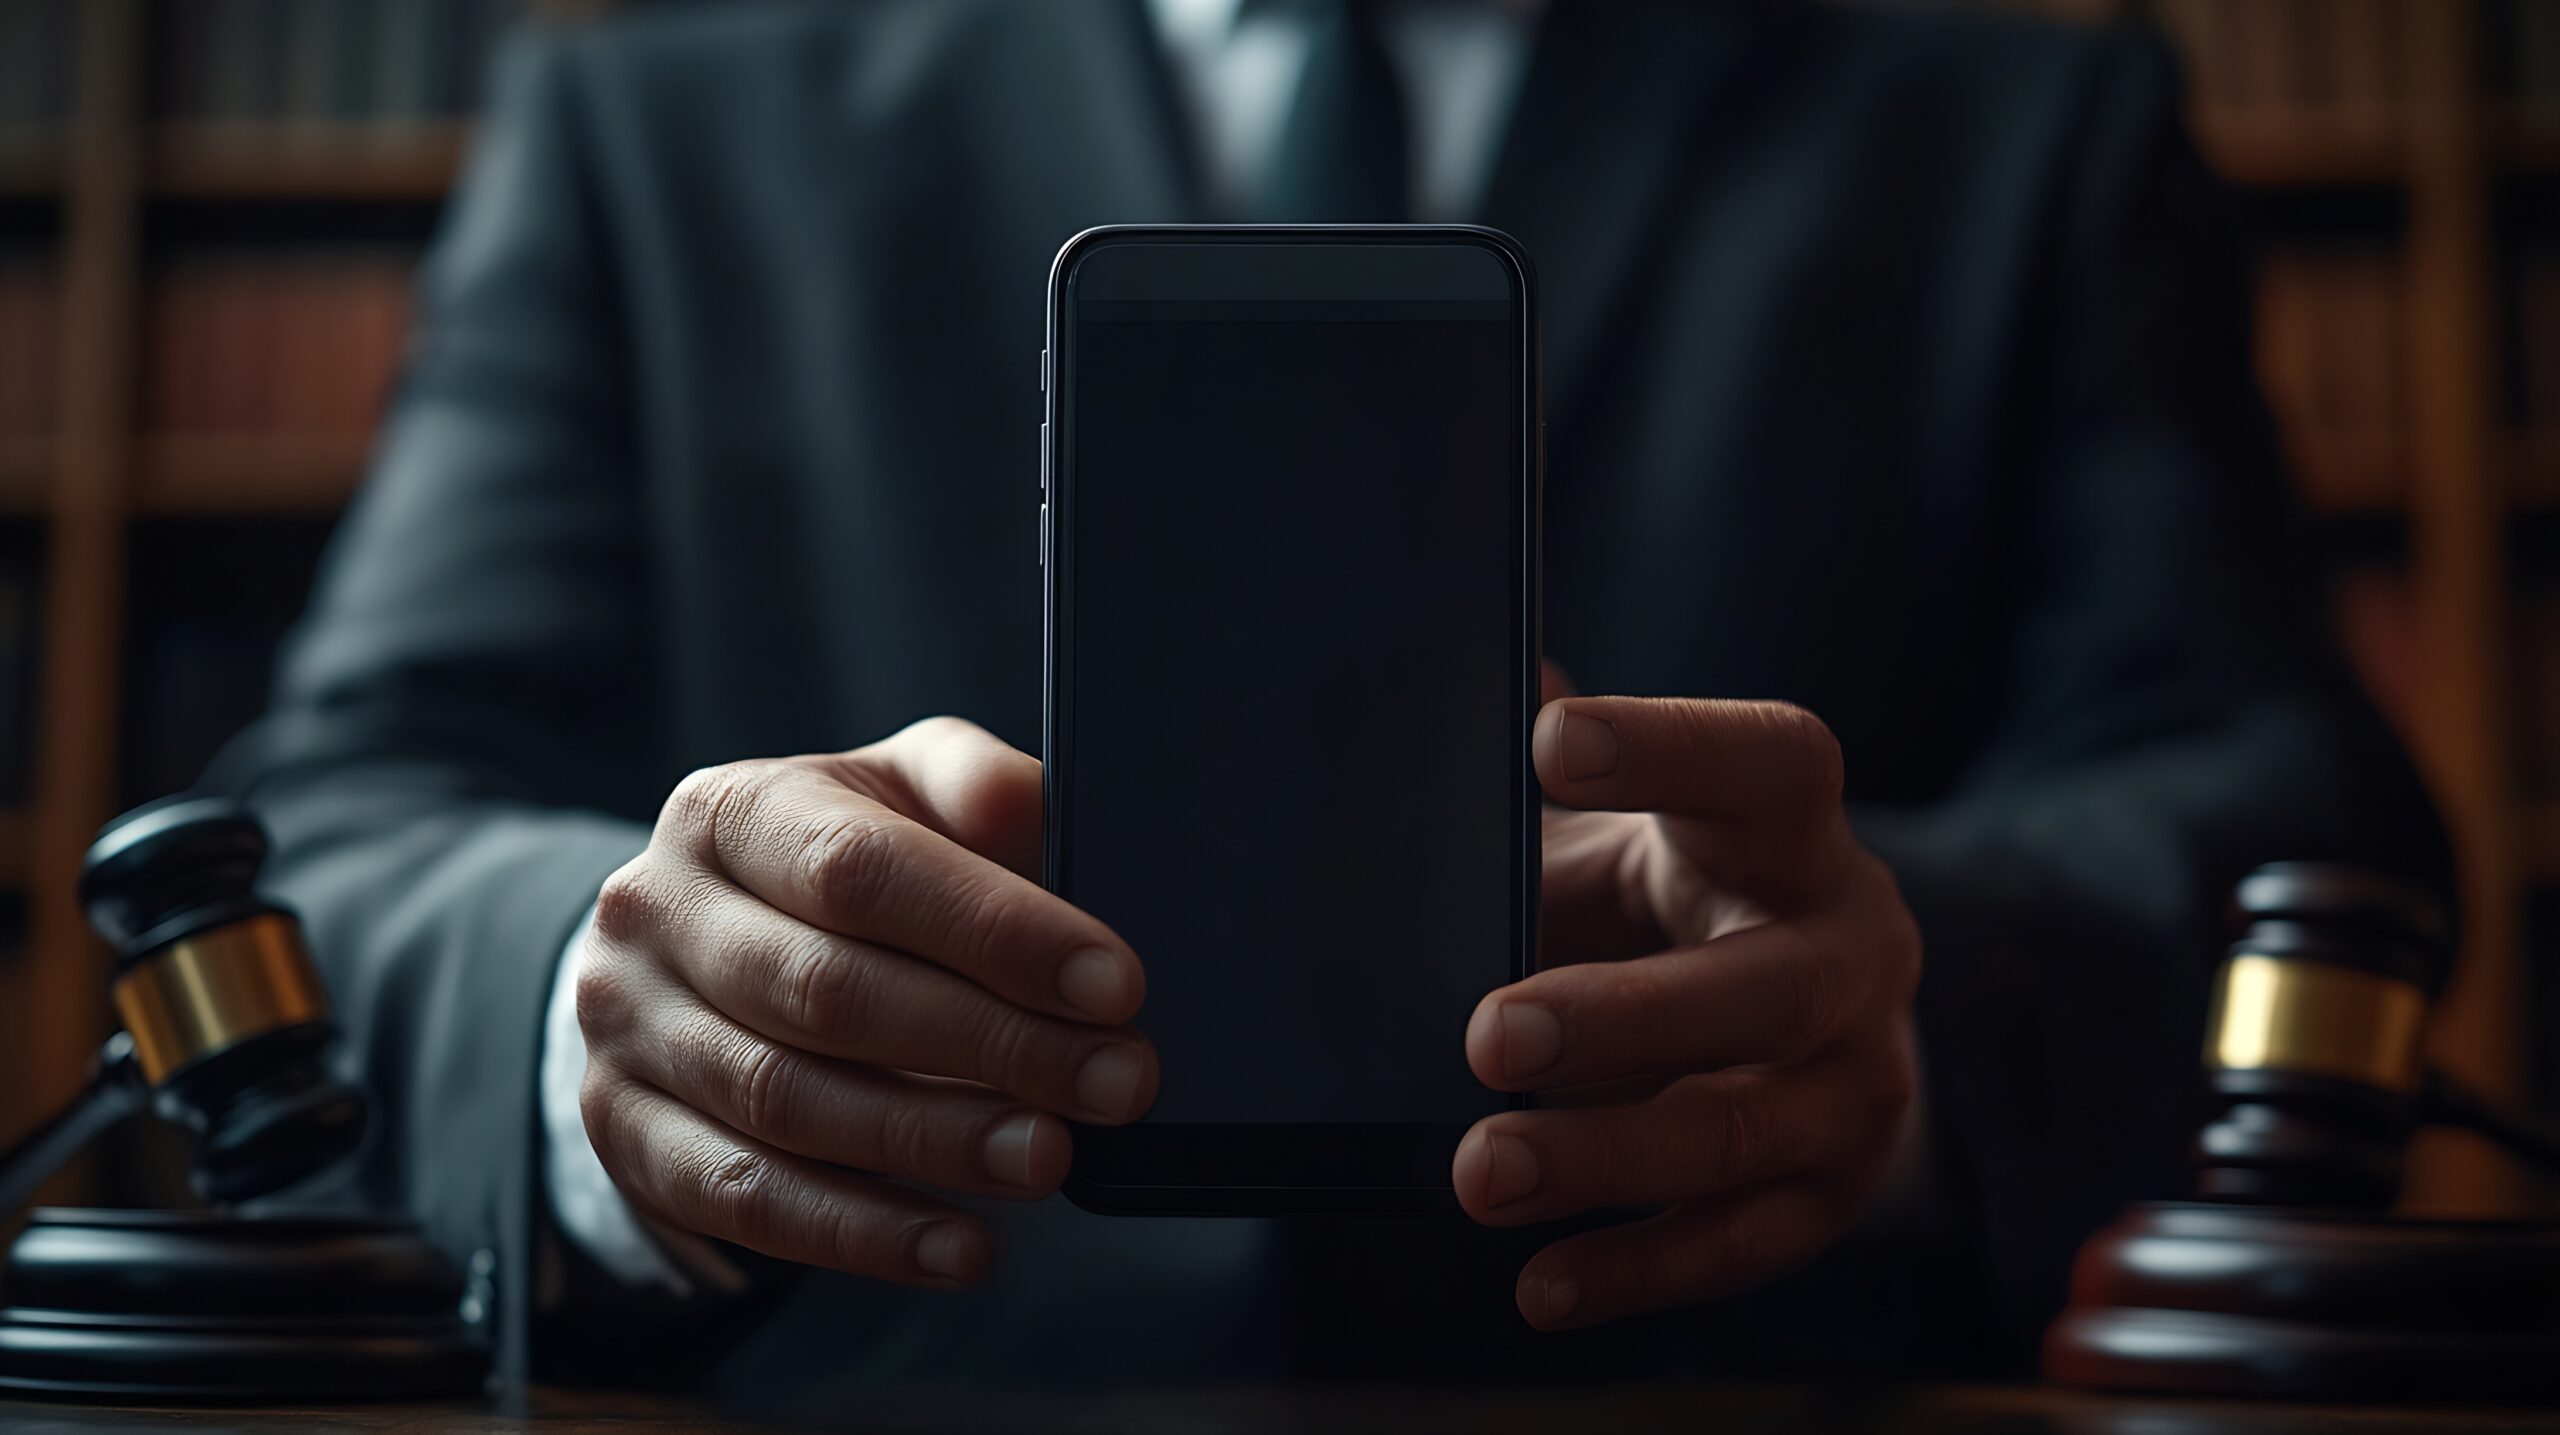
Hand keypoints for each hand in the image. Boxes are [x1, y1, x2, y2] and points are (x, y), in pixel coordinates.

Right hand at [573, 717, 1154, 1286]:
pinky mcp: (625, 1134)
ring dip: (936, 1143)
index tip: (1115, 983)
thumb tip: (1046, 809)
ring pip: (786, 1103)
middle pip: (828, 991)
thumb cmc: (837, 863)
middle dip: (992, 1045)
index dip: (995, 930)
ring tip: (1050, 1159)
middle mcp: (656, 913)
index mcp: (733, 812)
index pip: (861, 868)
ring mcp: (626, 1031)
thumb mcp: (901, 797)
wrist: (688, 950)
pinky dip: (866, 1234)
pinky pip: (748, 1200)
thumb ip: (975, 791)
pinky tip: (965, 1247)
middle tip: (1117, 1082)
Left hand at [1454, 694, 1921, 1329]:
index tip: (1548, 740)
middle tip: (1486, 1037)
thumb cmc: (1656, 904)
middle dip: (1627, 1017)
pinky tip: (1541, 1285)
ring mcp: (1858, 1079)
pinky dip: (1639, 1268)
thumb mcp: (1601, 833)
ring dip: (1608, 1157)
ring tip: (1480, 1172)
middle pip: (1767, 986)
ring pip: (1748, 1128)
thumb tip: (1464, 668)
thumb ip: (1533, 772)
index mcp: (1792, 832)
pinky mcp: (1834, 1190)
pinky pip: (1744, 1243)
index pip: (1772, 763)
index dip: (1675, 745)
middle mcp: (1852, 949)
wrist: (1778, 1026)